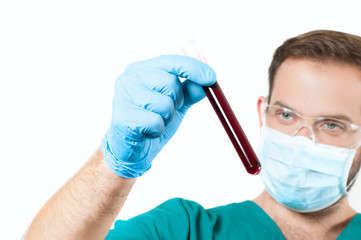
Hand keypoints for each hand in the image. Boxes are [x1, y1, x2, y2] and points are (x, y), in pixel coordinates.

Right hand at [101, 55, 216, 177]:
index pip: (172, 62)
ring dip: (166, 119)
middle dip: (176, 102)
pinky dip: (157, 131)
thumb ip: (190, 91)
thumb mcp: (175, 103)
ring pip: (164, 105)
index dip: (194, 68)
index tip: (211, 78)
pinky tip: (146, 132)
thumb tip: (209, 81)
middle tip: (166, 111)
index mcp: (144, 68)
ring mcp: (123, 96)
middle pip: (170, 84)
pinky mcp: (121, 117)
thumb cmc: (152, 120)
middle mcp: (130, 77)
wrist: (132, 147)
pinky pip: (155, 123)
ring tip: (155, 122)